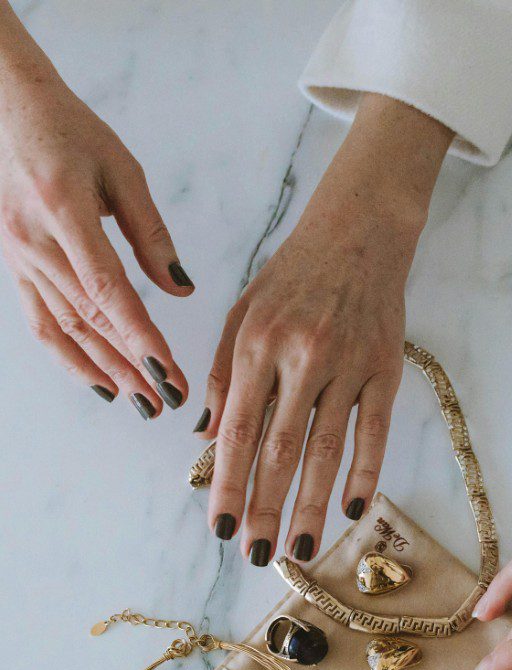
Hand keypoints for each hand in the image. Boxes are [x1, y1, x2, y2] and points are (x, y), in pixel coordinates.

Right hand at [0, 30, 191, 414]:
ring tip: (142, 404)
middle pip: (88, 318)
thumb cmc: (71, 133)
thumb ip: (152, 233)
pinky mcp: (15, 265)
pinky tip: (101, 383)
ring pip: (65, 327)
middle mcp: (34, 242)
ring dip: (105, 370)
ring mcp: (19, 257)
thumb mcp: (123, 171)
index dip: (138, 335)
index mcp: (65, 211)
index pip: (107, 289)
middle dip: (131, 365)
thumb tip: (181, 288)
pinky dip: (69, 357)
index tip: (166, 370)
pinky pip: (41, 321)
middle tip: (168, 399)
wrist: (8, 110)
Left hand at [201, 95, 451, 564]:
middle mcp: (300, 358)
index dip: (228, 484)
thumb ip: (224, 375)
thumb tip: (207, 438)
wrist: (360, 232)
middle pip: (280, 449)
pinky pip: (375, 431)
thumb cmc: (294, 274)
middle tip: (257, 554)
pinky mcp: (386, 370)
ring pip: (326, 448)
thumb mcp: (243, 312)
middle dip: (266, 508)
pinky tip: (352, 508)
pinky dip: (365, 472)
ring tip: (301, 547)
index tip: (221, 528)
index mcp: (256, 344)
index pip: (238, 430)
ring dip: (312, 503)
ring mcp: (347, 365)